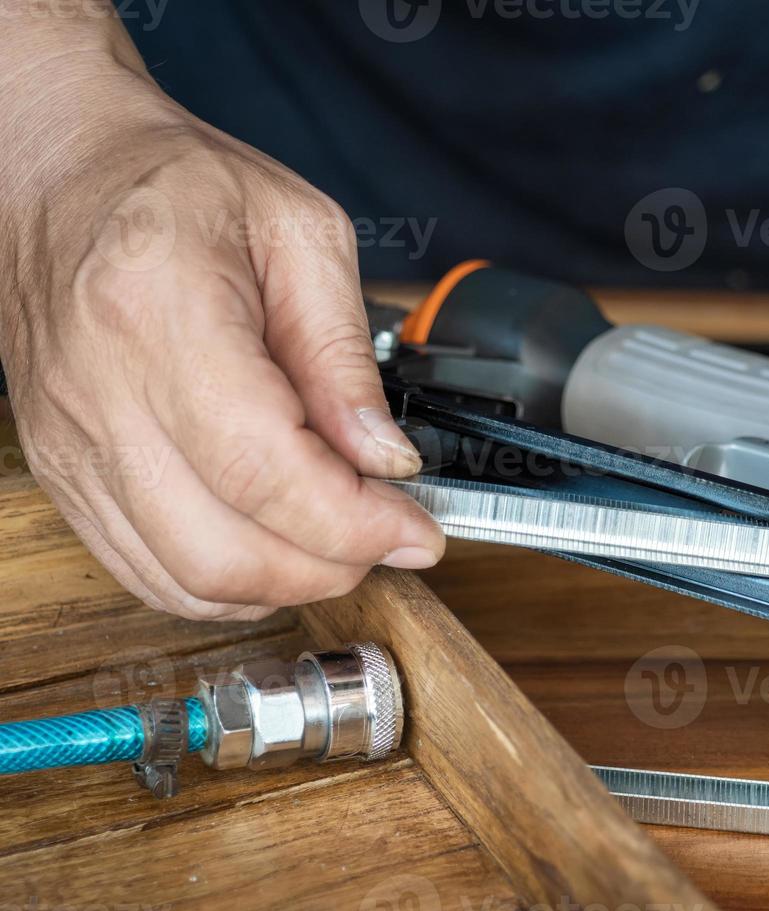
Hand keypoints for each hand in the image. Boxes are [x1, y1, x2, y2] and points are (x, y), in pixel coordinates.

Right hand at [0, 63, 442, 619]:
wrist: (59, 177)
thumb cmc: (177, 187)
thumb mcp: (301, 233)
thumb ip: (346, 353)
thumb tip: (386, 458)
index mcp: (160, 313)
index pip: (262, 469)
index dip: (352, 523)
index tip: (417, 530)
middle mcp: (102, 395)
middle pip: (222, 549)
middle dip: (330, 565)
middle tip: (389, 534)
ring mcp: (73, 445)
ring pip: (186, 579)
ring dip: (284, 583)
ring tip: (341, 538)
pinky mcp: (63, 474)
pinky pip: (148, 572)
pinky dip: (228, 584)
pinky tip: (279, 546)